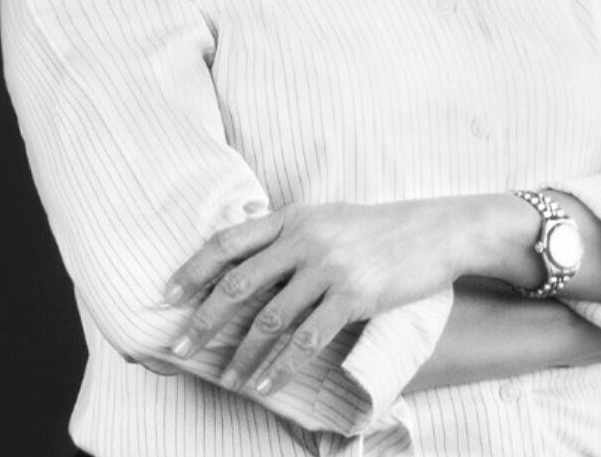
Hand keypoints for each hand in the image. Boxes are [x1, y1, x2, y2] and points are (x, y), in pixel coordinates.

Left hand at [164, 199, 464, 396]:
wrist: (433, 231)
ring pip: (269, 318)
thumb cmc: (377, 228)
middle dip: (205, 318)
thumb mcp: (327, 217)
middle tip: (181, 345)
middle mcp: (303, 239)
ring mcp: (328, 267)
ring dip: (242, 353)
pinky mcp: (352, 296)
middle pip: (239, 282)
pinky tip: (266, 384)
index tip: (167, 294)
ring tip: (226, 378)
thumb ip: (289, 233)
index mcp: (292, 217)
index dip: (193, 268)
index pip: (228, 241)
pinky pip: (306, 339)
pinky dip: (280, 366)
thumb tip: (247, 252)